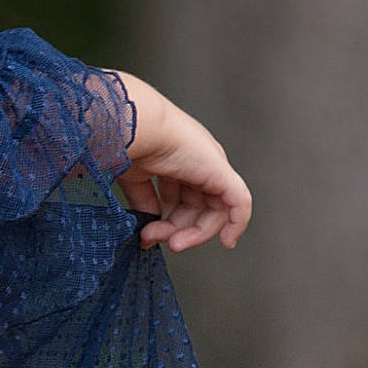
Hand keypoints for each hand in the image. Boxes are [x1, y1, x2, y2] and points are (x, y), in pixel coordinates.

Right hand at [113, 74, 251, 251]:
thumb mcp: (134, 177)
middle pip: (195, 208)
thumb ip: (143, 200)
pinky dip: (236, 224)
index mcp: (176, 160)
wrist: (135, 127)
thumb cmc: (128, 142)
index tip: (148, 236)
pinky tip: (227, 241)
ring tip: (170, 241)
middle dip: (175, 229)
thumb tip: (148, 223)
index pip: (179, 198)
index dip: (166, 221)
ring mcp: (211, 167)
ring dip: (192, 233)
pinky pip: (239, 203)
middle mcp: (197, 163)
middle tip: (154, 238)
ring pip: (213, 211)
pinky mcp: (221, 173)